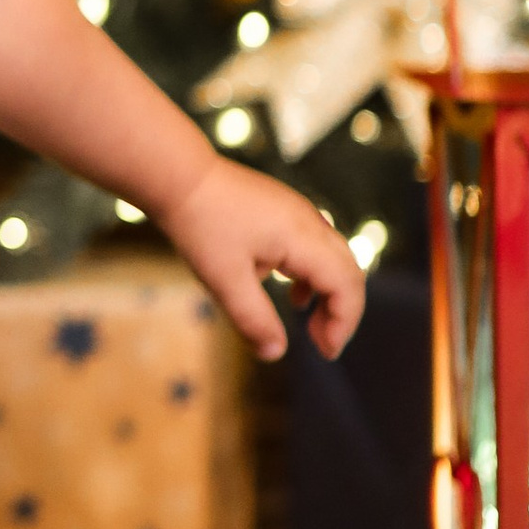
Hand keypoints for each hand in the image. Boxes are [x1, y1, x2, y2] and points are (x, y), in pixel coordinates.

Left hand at [156, 151, 364, 363]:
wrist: (179, 175)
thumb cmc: (200, 224)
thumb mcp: (224, 280)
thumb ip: (254, 318)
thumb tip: (276, 353)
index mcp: (303, 237)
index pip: (347, 284)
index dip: (344, 322)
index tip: (325, 352)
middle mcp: (310, 222)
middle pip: (348, 271)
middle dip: (341, 311)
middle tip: (321, 344)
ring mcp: (299, 212)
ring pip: (333, 258)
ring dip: (328, 293)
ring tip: (309, 324)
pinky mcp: (284, 210)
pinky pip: (314, 247)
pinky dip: (312, 276)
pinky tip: (293, 294)